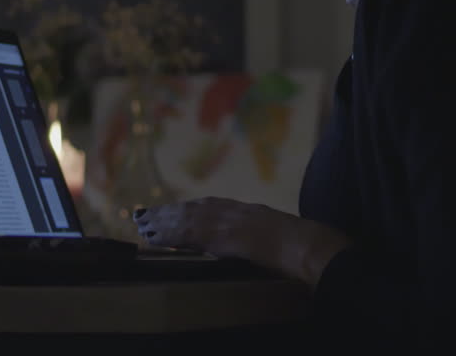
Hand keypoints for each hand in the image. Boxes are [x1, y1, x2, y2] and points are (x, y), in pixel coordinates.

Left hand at [134, 197, 352, 283]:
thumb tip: (258, 246)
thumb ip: (266, 238)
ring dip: (162, 221)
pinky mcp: (224, 235)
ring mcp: (230, 221)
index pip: (210, 207)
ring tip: (140, 224)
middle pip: (194, 209)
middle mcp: (236, 211)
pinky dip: (170, 233)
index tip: (168, 213)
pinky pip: (191, 232)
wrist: (314, 247)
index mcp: (249, 212)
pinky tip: (155, 236)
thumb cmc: (308, 247)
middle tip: (141, 215)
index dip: (187, 211)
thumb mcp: (283, 238)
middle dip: (167, 213)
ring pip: (187, 218)